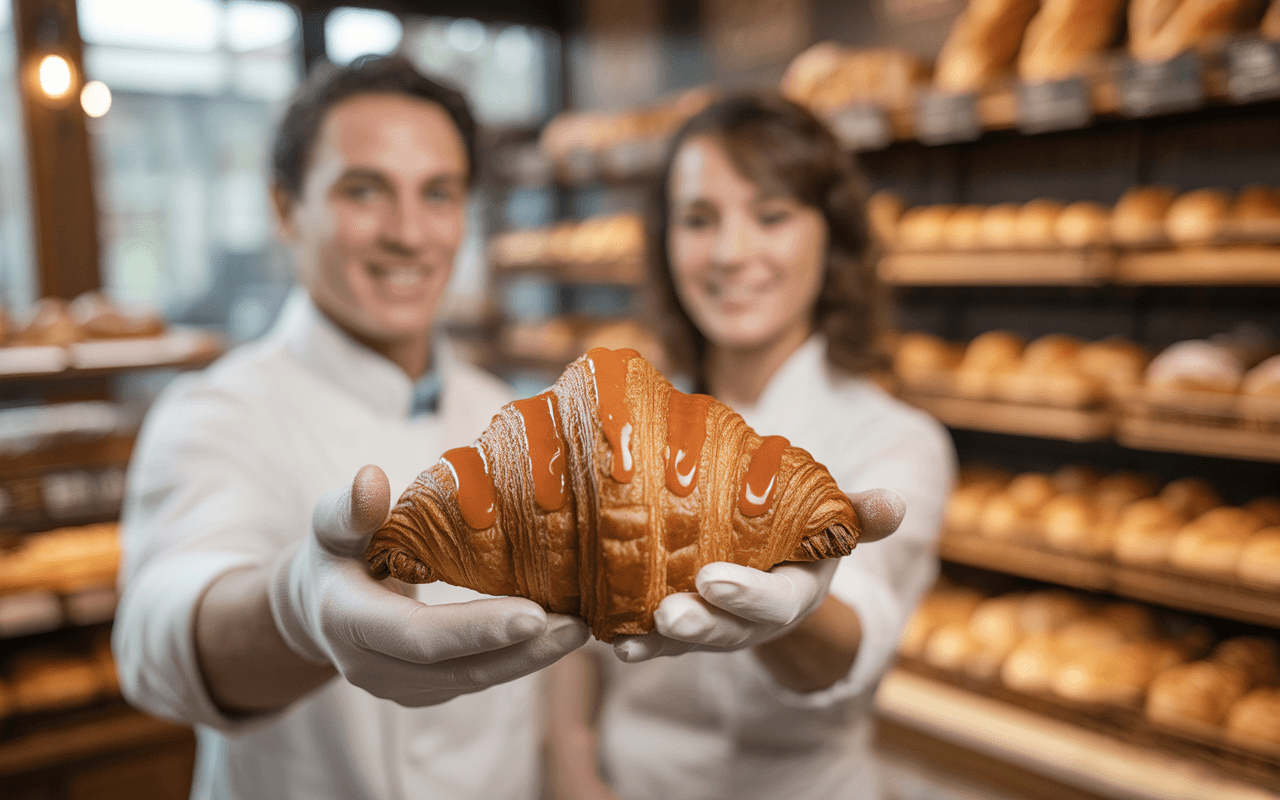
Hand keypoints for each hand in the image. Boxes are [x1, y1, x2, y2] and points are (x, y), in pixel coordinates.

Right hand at [269, 465, 588, 705]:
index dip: (476, 629)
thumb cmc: (335, 553)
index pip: (418, 635)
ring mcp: (401, 687)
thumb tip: (372, 478)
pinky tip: (559, 635)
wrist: (317, 608)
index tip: (534, 614)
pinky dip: (519, 659)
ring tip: (582, 628)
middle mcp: (373, 667)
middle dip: (523, 649)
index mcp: (348, 622)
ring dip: (531, 658)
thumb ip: (350, 508)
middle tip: (579, 625)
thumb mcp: (331, 525)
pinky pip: (478, 677)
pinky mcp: (426, 691)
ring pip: (474, 679)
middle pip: (458, 667)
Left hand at [612, 488, 904, 662]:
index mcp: (795, 594)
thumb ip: (858, 516)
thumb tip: (896, 503)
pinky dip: (632, 638)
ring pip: (687, 642)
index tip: (713, 579)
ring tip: (624, 641)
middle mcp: (755, 621)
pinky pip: (656, 637)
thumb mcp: (832, 524)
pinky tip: (605, 637)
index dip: (747, 596)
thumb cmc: (801, 534)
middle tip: (668, 614)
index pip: (775, 603)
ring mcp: (717, 627)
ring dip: (658, 642)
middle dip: (699, 626)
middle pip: (728, 632)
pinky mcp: (682, 626)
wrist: (773, 561)